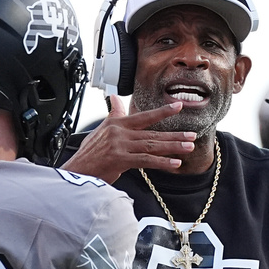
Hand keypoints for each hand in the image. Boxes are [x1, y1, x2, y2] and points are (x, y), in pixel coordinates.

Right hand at [62, 96, 194, 182]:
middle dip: (174, 135)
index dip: (162, 112)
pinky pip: (146, 161)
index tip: (178, 107)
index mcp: (117, 123)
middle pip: (152, 133)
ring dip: (172, 147)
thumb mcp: (100, 130)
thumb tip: (115, 98)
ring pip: (152, 145)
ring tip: (188, 147)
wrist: (77, 170)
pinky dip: (162, 162)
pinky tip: (174, 163)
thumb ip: (112, 114)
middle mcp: (120, 132)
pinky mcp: (120, 160)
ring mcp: (120, 145)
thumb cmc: (89, 154)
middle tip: (191, 135)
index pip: (143, 116)